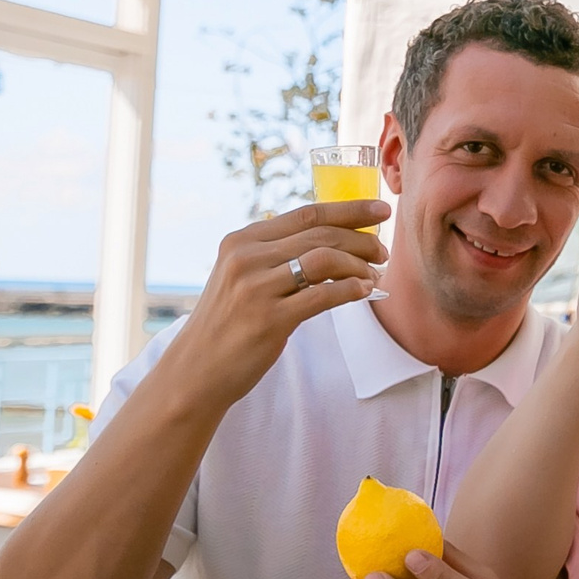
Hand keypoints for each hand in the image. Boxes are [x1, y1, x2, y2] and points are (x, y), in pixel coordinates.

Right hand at [164, 202, 388, 402]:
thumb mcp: (242, 276)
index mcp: (242, 240)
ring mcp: (255, 288)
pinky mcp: (268, 319)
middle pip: (321, 235)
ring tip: (374, 275)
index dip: (350, 209)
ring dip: (358, 265)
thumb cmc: (229, 321)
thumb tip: (333, 237)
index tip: (380, 210)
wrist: (196, 368)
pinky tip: (363, 291)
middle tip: (382, 251)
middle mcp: (246, 258)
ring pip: (324, 260)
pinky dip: (350, 290)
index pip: (306, 214)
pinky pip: (322, 296)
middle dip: (361, 240)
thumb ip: (275, 254)